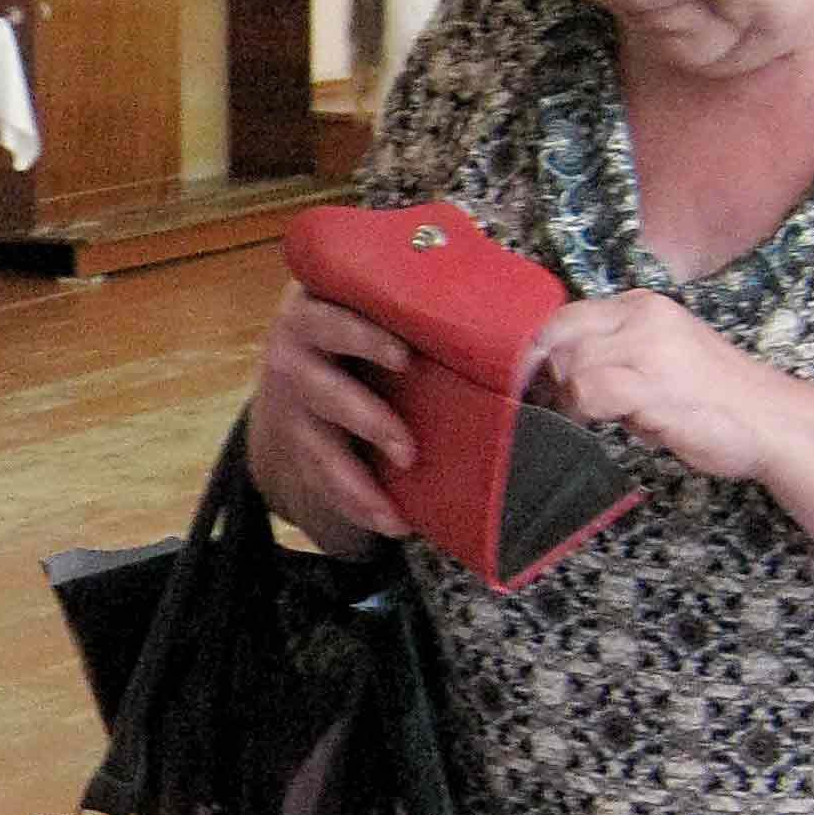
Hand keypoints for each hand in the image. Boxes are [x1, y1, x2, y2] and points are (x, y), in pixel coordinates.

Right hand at [248, 283, 415, 549]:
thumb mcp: (367, 295)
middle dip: (366, 419)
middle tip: (407, 448)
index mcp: (313, 309)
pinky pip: (324, 482)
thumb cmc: (357, 318)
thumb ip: (416, 293)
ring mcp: (291, 406)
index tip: (404, 356)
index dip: (362, 336)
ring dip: (359, 479)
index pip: (330, 317)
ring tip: (398, 508)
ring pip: (321, 448)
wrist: (292, 360)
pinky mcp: (298, 447)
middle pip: (321, 389)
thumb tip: (522, 307)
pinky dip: (360, 504)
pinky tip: (394, 521)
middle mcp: (293, 355)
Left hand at [528, 293, 791, 485]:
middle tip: (571, 406)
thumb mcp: (661, 357)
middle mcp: (644, 316)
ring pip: (570, 365)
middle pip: (560, 338)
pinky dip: (588, 412)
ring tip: (608, 416)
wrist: (774, 421)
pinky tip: (619, 423)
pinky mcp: (652, 385)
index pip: (565, 315)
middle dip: (553, 377)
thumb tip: (557, 371)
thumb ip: (615, 354)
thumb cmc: (716, 399)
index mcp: (644, 305)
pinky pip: (589, 391)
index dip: (540, 349)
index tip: (534, 381)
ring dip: (574, 400)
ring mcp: (649, 348)